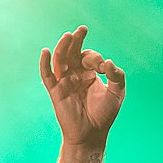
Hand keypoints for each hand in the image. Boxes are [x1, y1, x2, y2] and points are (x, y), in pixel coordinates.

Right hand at [39, 25, 125, 147]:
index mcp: (89, 74)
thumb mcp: (117, 93)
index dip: (96, 58)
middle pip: (72, 53)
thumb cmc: (104, 114)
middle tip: (82, 29)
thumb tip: (109, 62)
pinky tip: (46, 51)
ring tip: (68, 36)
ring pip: (60, 60)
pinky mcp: (55, 91)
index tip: (104, 67)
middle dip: (77, 41)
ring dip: (63, 47)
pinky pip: (47, 75)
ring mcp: (64, 81)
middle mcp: (75, 74)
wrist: (92, 133)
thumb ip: (117, 77)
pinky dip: (45, 63)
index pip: (89, 57)